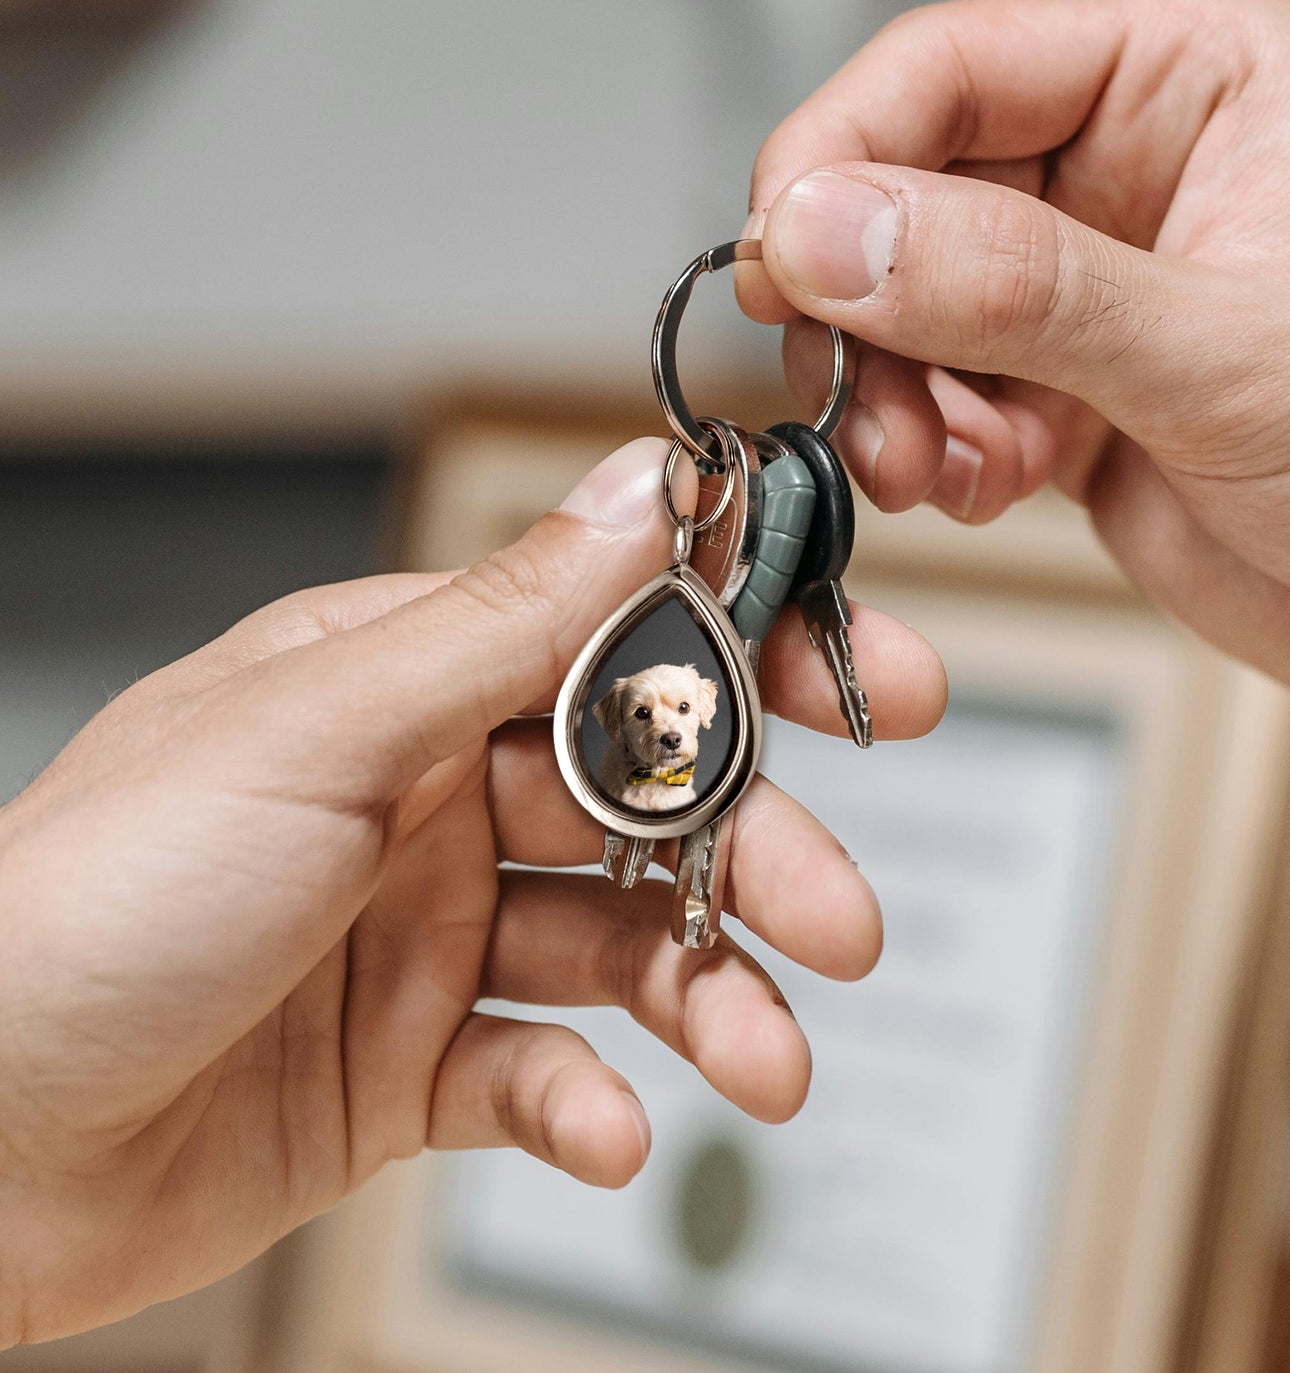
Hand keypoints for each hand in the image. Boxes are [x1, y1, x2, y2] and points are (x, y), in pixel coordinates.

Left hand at [0, 438, 944, 1344]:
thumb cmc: (88, 901)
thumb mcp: (317, 729)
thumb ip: (504, 620)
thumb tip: (646, 488)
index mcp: (405, 684)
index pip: (618, 643)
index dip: (754, 657)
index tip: (876, 681)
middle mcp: (429, 798)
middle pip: (647, 807)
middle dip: (758, 858)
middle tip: (839, 917)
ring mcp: (426, 933)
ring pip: (618, 949)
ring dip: (705, 1001)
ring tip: (766, 1059)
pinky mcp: (411, 1061)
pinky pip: (540, 1071)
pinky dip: (586, 1102)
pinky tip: (601, 1126)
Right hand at [739, 0, 1289, 741]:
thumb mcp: (1221, 352)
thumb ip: (1016, 287)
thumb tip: (836, 231)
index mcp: (1187, 80)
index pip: (947, 71)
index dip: (838, 155)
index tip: (782, 256)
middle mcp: (1118, 173)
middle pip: (900, 198)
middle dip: (866, 313)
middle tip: (859, 392)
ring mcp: (1078, 291)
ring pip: (901, 313)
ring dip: (894, 400)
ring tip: (939, 464)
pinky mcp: (1054, 393)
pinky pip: (936, 400)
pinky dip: (935, 453)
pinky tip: (989, 484)